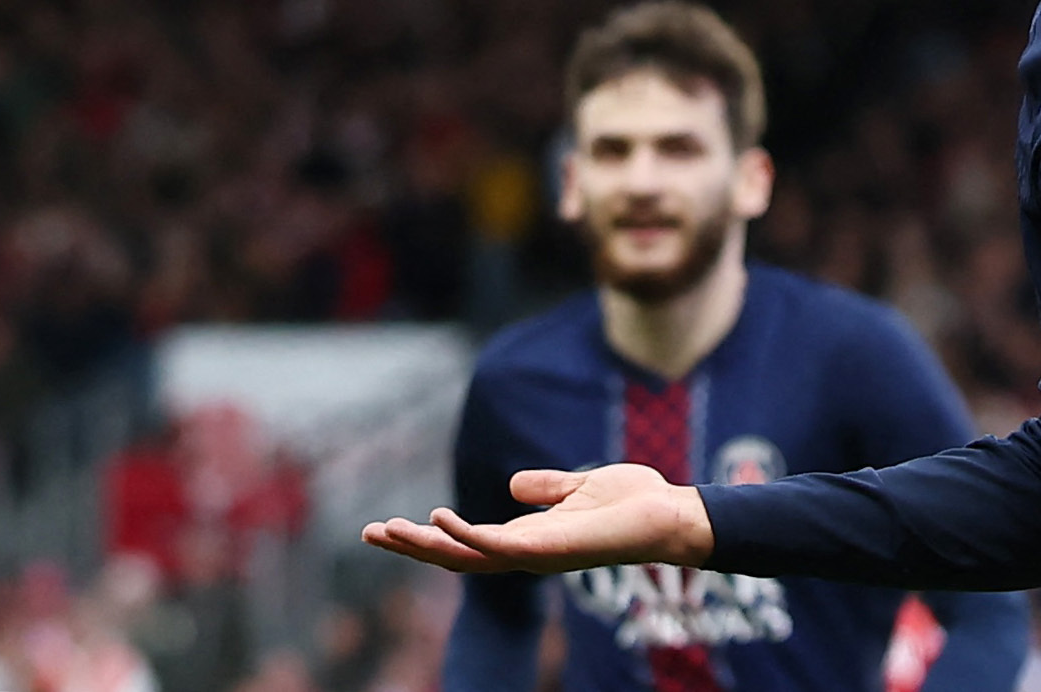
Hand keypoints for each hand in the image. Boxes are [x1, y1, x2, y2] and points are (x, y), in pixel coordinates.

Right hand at [361, 462, 713, 573]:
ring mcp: (535, 554)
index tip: (389, 526)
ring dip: (424, 545)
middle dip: (410, 547)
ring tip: (386, 530)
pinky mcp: (549, 549)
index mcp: (527, 538)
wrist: (671, 514)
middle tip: (368, 532)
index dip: (428, 537)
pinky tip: (437, 516)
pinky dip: (464, 534)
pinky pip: (496, 545)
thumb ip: (546, 489)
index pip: (465, 544)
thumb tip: (514, 484)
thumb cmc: (634, 504)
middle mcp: (525, 552)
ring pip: (465, 557)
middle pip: (454, 556)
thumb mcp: (580, 488)